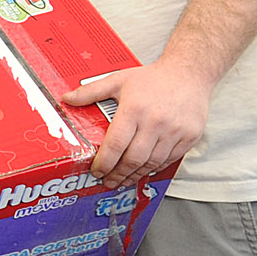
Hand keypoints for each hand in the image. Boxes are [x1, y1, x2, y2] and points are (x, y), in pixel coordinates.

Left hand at [63, 61, 206, 190]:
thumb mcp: (118, 80)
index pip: (115, 144)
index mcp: (134, 109)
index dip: (104, 162)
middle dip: (118, 174)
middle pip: (133, 158)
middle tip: (108, 181)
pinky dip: (155, 168)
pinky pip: (169, 159)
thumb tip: (66, 98)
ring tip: (123, 179)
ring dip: (135, 175)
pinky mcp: (190, 136)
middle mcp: (156, 122)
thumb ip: (91, 91)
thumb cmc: (152, 78)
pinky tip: (143, 170)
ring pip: (152, 163)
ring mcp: (175, 131)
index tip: (96, 171)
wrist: (189, 73)